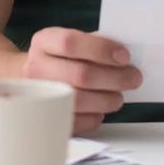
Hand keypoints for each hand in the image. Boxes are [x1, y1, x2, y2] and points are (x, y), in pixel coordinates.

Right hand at [21, 27, 141, 134]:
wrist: (29, 81)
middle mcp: (36, 67)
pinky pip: (77, 122)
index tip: (125, 56)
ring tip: (118, 96)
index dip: (100, 49)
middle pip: (80, 74)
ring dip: (108, 99)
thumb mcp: (70, 43)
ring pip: (80, 100)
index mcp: (43, 42)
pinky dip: (95, 117)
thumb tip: (124, 56)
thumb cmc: (61, 60)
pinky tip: (100, 109)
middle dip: (115, 77)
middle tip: (134, 77)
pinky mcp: (46, 118)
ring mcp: (39, 95)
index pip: (70, 42)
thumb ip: (94, 43)